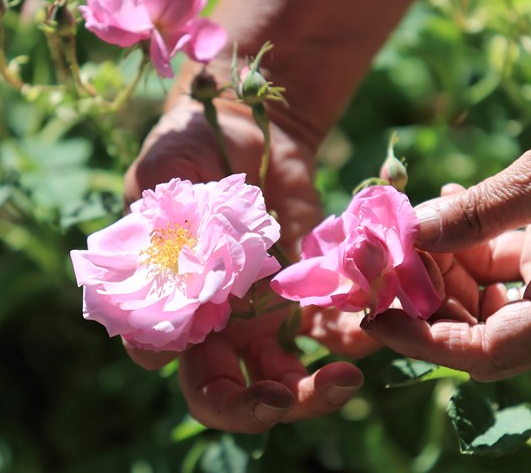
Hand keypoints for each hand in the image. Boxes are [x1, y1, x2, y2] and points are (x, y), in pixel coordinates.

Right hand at [123, 98, 379, 431]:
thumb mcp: (160, 177)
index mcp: (177, 305)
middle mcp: (220, 322)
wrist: (249, 124)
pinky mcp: (309, 289)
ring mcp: (266, 311)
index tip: (247, 391)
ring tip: (348, 377)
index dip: (217, 396)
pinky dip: (358, 331)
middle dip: (268, 406)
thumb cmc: (190, 145)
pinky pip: (334, 324)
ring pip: (289, 373)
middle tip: (297, 397)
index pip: (184, 372)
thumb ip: (152, 234)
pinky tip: (381, 322)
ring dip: (318, 386)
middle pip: (239, 390)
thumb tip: (150, 320)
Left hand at [362, 127, 530, 380]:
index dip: (427, 343)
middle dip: (425, 298)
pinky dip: (463, 240)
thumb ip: (485, 209)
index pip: (489, 351)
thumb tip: (412, 231)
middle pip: (477, 328)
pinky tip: (445, 201)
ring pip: (481, 295)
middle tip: (382, 259)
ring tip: (408, 222)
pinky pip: (495, 261)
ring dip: (437, 264)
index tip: (376, 316)